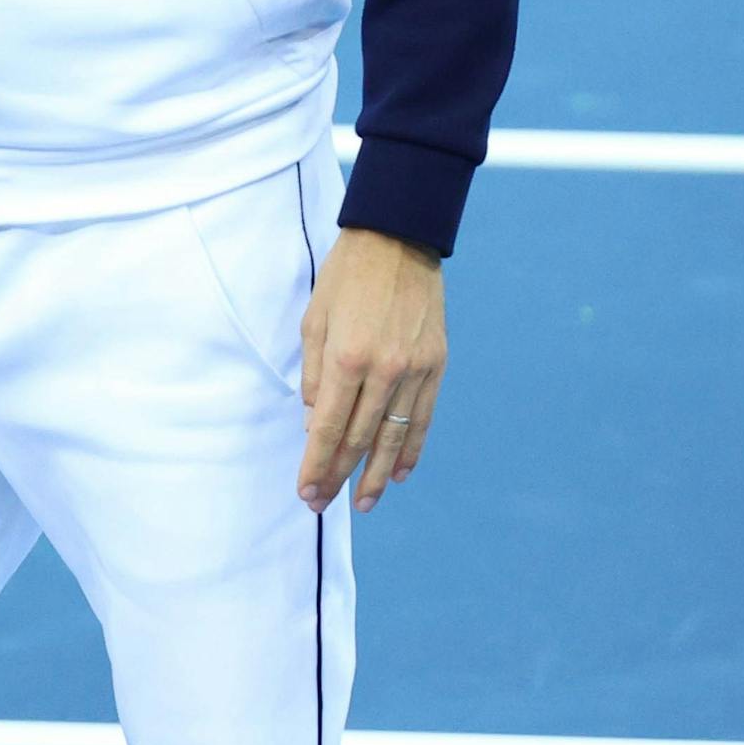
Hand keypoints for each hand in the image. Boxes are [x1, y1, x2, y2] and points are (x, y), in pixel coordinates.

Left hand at [299, 227, 445, 513]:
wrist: (397, 242)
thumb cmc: (344, 279)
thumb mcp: (313, 321)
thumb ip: (313, 376)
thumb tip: (314, 424)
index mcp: (345, 358)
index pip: (328, 427)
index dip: (317, 463)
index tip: (306, 491)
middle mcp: (383, 370)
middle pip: (360, 438)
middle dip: (339, 475)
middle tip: (323, 502)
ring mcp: (414, 370)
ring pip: (394, 435)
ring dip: (378, 474)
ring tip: (364, 502)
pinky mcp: (437, 365)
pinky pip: (423, 417)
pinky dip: (411, 447)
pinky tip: (400, 472)